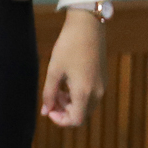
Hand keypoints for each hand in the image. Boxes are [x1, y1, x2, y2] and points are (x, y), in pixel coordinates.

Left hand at [41, 7, 106, 128]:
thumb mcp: (54, 70)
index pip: (75, 120)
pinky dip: (78, 95)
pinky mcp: (103, 79)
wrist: (88, 26)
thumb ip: (48, 93)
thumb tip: (45, 111)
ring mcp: (102, 86)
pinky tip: (67, 82)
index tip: (48, 109)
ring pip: (86, 106)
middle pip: (81, 115)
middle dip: (64, 111)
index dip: (60, 120)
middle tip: (51, 97)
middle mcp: (97, 92)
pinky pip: (91, 96)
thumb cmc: (68, 47)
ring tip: (57, 88)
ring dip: (70, 103)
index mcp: (84, 92)